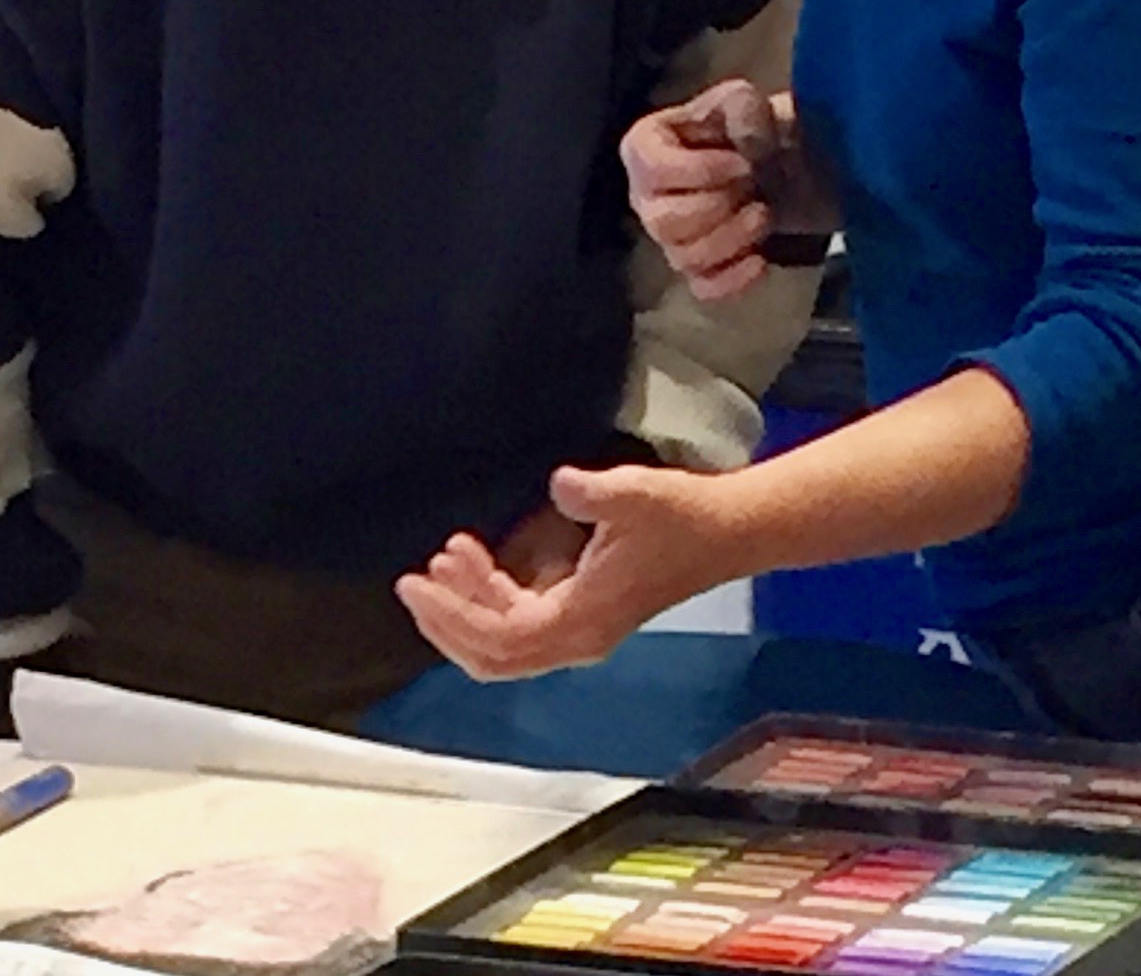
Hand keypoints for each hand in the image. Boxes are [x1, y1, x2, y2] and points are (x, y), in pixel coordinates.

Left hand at [395, 462, 741, 679]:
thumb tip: (557, 486)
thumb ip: (589, 492)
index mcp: (582, 621)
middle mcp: (577, 637)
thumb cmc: (681, 515)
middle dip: (447, 621)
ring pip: (505, 638)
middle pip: (493, 654)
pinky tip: (478, 557)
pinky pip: (523, 618)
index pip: (499, 638)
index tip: (416, 583)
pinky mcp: (587, 610)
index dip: (452, 617)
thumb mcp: (633, 495)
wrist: (730, 532)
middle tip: (410, 580)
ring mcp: (582, 627)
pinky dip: (492, 595)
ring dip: (468, 604)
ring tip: (443, 557)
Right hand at [621, 81, 830, 300]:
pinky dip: (734, 279)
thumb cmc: (758, 127)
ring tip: (764, 213)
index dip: (698, 170)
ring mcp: (670, 237)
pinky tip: (761, 258)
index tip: (742, 164)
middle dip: (718, 207)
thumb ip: (742, 107)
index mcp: (647, 146)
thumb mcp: (752, 102)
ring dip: (732, 239)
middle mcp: (647, 195)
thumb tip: (742, 136)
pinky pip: (702, 288)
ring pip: (683, 258)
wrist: (791, 165)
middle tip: (752, 186)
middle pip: (664, 221)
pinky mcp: (698, 267)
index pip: (650, 167)